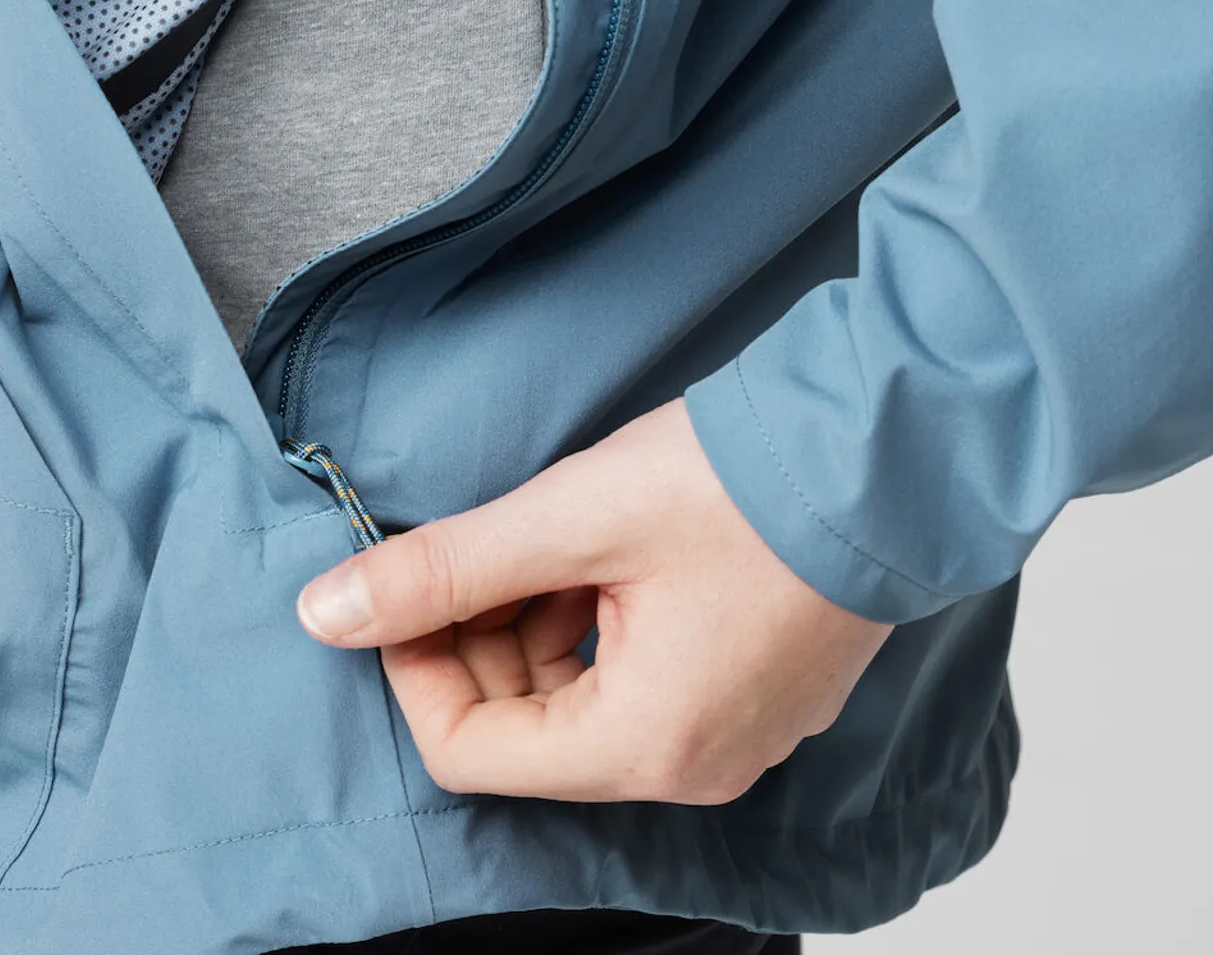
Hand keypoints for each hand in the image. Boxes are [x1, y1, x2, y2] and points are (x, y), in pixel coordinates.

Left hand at [295, 399, 889, 803]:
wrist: (888, 448)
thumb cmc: (739, 485)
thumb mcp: (569, 517)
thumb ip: (443, 569)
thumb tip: (324, 615)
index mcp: (643, 746)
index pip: (470, 752)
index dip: (415, 664)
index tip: (403, 584)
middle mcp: (695, 765)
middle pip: (527, 732)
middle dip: (477, 639)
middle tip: (476, 545)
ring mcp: (738, 731)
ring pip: (582, 701)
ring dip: (535, 623)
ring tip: (549, 534)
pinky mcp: (760, 687)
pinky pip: (643, 681)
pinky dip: (597, 622)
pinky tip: (602, 549)